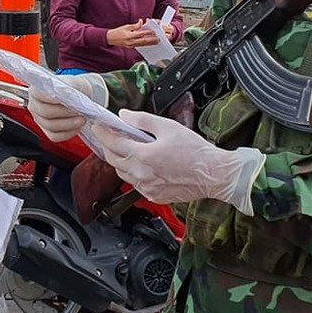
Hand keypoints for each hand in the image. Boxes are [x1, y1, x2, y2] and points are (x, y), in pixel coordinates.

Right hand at [27, 72, 107, 142]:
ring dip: (69, 123)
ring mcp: (40, 120)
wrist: (81, 97)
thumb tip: (64, 92)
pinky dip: (68, 133)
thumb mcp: (74, 82)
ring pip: (51, 126)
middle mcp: (35, 105)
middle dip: (64, 112)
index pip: (37, 94)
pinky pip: (55, 136)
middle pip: (45, 112)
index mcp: (36, 90)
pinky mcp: (47, 131)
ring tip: (81, 119)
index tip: (62, 98)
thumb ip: (68, 86)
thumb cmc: (75, 89)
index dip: (49, 97)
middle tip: (78, 110)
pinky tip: (77, 126)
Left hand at [92, 109, 263, 212]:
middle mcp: (141, 174)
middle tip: (108, 136)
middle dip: (107, 147)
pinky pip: (135, 184)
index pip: (112, 143)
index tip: (98, 126)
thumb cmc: (195, 151)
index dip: (102, 133)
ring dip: (119, 160)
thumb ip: (142, 120)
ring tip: (125, 149)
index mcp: (143, 156)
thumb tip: (124, 116)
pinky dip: (133, 173)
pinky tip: (141, 165)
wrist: (213, 174)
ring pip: (122, 173)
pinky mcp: (154, 196)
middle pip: (113, 160)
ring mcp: (147, 188)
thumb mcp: (168, 127)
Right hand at [107, 23, 158, 48]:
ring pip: (142, 45)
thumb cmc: (117, 32)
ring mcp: (131, 45)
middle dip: (152, 40)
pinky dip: (145, 45)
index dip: (148, 33)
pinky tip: (148, 44)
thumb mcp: (126, 26)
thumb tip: (141, 22)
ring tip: (156, 42)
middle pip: (144, 41)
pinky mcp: (130, 47)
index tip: (154, 32)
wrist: (110, 38)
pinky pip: (139, 46)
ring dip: (150, 43)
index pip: (141, 34)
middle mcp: (131, 41)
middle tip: (158, 39)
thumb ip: (135, 25)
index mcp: (130, 35)